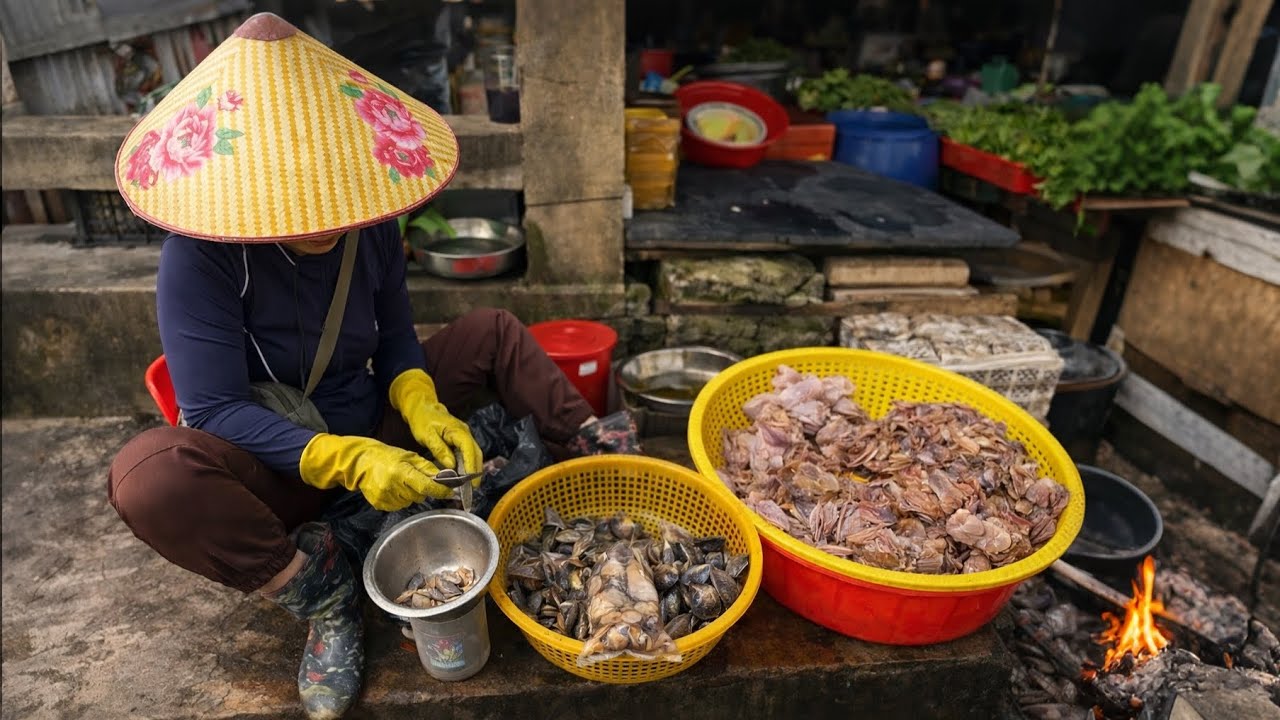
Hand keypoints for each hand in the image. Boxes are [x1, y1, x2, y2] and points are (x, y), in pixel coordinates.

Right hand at [298, 433, 454, 510]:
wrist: (361, 462)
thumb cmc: (387, 456)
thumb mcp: (409, 456)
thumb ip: (427, 467)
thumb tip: (445, 477)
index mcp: (402, 471)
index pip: (426, 486)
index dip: (440, 490)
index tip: (450, 492)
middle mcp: (393, 486)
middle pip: (419, 496)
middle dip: (422, 489)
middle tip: (414, 478)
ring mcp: (386, 497)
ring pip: (409, 502)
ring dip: (410, 494)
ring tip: (401, 482)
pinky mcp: (380, 504)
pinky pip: (398, 506)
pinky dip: (400, 499)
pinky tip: (393, 488)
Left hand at [388, 369, 482, 480]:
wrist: (422, 407)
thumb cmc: (423, 420)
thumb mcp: (427, 435)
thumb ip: (440, 450)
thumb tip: (451, 466)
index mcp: (458, 430)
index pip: (469, 449)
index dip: (472, 466)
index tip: (472, 480)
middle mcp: (465, 433)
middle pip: (476, 453)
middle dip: (476, 471)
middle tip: (473, 488)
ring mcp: (463, 436)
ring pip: (473, 454)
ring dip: (472, 469)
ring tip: (468, 485)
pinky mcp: (460, 440)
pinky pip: (466, 453)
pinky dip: (466, 464)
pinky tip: (462, 475)